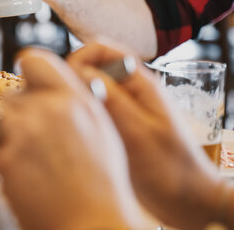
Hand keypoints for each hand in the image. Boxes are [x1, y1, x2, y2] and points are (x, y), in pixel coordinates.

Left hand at [0, 48, 142, 229]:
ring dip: (6, 129)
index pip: (33, 60)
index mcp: (73, 99)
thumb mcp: (101, 128)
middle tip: (34, 132)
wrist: (89, 223)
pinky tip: (24, 169)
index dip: (28, 70)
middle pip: (12, 93)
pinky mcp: (4, 158)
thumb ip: (75, 99)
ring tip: (27, 151)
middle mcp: (46, 111)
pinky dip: (2, 152)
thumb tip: (54, 84)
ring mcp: (22, 134)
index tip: (29, 82)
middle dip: (19, 109)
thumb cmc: (101, 183)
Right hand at [68, 41, 224, 229]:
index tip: (64, 82)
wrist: (189, 200)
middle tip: (61, 105)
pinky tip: (73, 132)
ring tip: (65, 120)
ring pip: (87, 88)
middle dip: (70, 79)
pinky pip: (91, 109)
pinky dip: (78, 113)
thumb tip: (79, 70)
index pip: (100, 49)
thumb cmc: (171, 168)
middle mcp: (128, 90)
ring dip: (73, 98)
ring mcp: (121, 108)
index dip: (77, 58)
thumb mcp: (139, 132)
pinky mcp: (116, 125)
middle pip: (89, 67)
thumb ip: (112, 99)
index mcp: (139, 82)